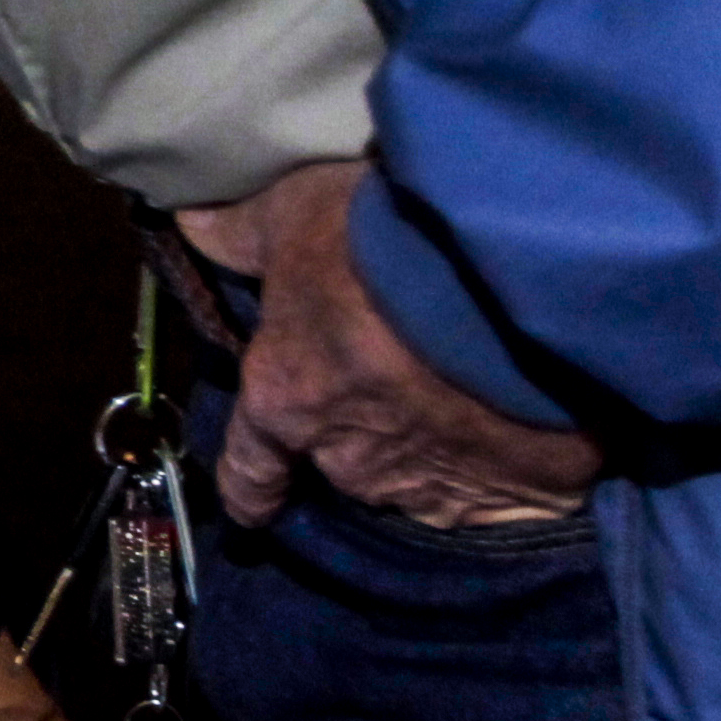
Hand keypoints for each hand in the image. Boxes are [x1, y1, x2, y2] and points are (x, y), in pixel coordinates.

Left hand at [184, 159, 597, 528]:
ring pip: (425, 481)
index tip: (252, 508)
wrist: (518, 280)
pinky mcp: (518, 500)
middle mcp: (352, 462)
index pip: (249, 470)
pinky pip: (504, 496)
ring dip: (438, 448)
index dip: (250, 489)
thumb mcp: (296, 212)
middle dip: (368, 432)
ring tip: (472, 398)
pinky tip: (529, 433)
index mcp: (286, 401)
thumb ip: (244, 232)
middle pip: (346, 463)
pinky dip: (510, 470)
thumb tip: (191, 226)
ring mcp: (438, 488)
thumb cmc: (386, 244)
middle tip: (402, 381)